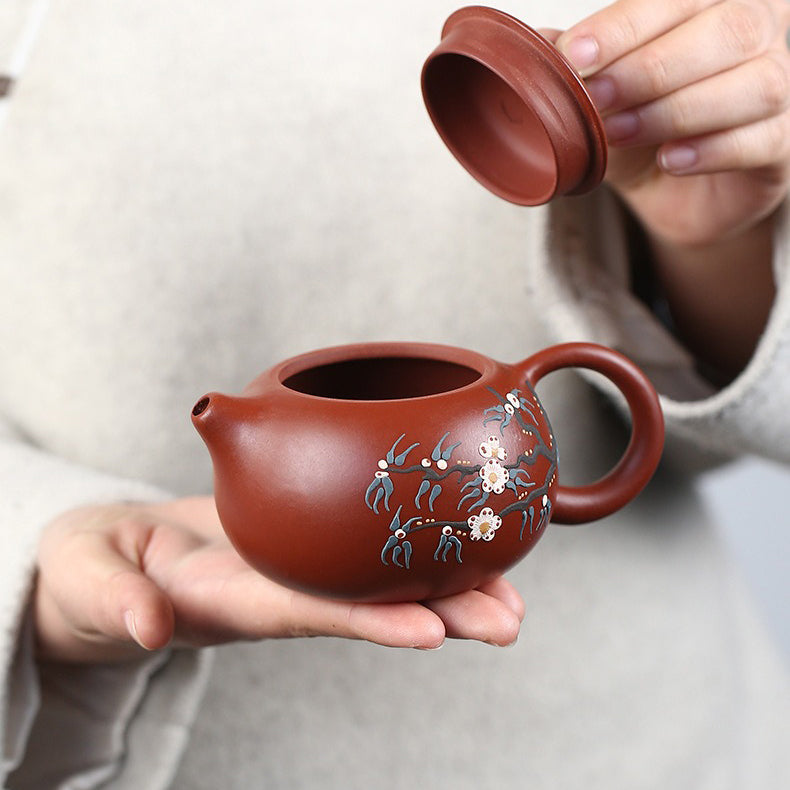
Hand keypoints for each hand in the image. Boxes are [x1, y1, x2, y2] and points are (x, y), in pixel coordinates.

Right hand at [34, 498, 523, 661]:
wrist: (116, 560)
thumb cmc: (97, 572)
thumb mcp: (91, 581)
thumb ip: (112, 598)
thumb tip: (145, 625)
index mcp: (226, 600)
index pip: (305, 612)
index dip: (368, 620)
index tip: (431, 631)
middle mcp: (273, 590)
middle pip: (362, 604)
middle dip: (438, 613)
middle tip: (509, 621)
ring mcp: (287, 568)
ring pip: (373, 577)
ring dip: (444, 586)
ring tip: (511, 595)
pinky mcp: (290, 542)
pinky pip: (355, 544)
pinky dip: (407, 542)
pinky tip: (457, 540)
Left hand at [556, 0, 789, 246]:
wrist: (675, 193)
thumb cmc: (643, 129)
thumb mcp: (603, 96)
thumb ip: (576, 67)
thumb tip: (535, 46)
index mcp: (713, 5)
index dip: (626, 24)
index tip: (574, 52)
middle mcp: (760, 33)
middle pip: (730, 28)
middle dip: (650, 66)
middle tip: (595, 97)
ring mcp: (782, 88)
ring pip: (754, 84)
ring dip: (676, 110)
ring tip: (619, 134)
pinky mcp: (783, 146)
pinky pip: (763, 139)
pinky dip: (714, 149)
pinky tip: (672, 160)